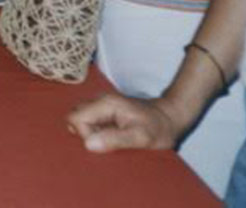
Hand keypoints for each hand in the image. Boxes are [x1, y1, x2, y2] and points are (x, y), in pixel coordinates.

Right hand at [66, 93, 184, 152]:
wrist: (171, 118)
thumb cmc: (158, 128)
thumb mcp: (141, 137)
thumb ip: (114, 139)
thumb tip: (88, 145)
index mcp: (105, 103)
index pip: (76, 119)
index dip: (86, 135)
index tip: (106, 144)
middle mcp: (99, 101)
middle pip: (75, 117)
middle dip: (85, 134)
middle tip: (108, 142)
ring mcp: (101, 105)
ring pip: (80, 120)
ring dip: (91, 134)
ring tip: (112, 140)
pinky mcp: (104, 112)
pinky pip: (89, 122)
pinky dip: (96, 133)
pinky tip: (113, 138)